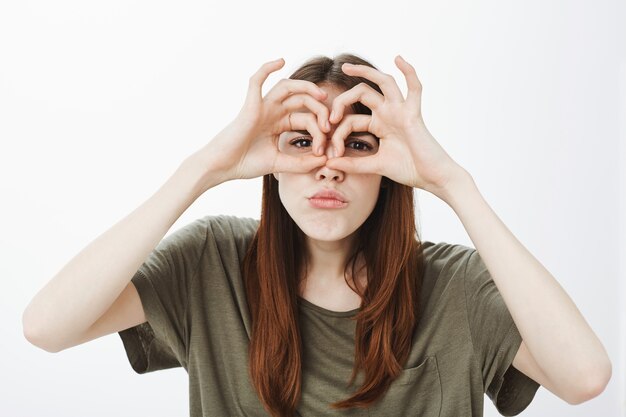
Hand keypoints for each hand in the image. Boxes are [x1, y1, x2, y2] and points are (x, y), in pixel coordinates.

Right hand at [194, 58, 330, 184]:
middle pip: (302, 101)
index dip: (320, 132)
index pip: (306, 119)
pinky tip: (281, 60)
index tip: (325, 151)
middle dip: (319, 111)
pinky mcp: (250, 105)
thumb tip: (325, 160)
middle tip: (329, 125)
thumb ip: (301, 163)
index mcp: (278, 123)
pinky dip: (267, 68)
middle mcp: (272, 111)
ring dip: (307, 87)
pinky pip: (256, 81)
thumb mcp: (279, 164)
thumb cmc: (245, 164)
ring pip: (288, 87)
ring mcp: (261, 106)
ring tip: (322, 96)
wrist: (222, 167)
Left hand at [324, 55, 465, 194]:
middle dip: (341, 102)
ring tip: (345, 67)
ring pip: (382, 82)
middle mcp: (389, 113)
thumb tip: (328, 163)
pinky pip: (414, 88)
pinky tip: (399, 59)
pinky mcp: (413, 114)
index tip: (331, 155)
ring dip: (364, 72)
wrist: (432, 178)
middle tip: (329, 119)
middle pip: (360, 94)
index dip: (337, 135)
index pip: (351, 120)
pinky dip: (409, 72)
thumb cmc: (409, 170)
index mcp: (379, 125)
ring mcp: (401, 110)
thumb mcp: (375, 166)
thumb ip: (353, 164)